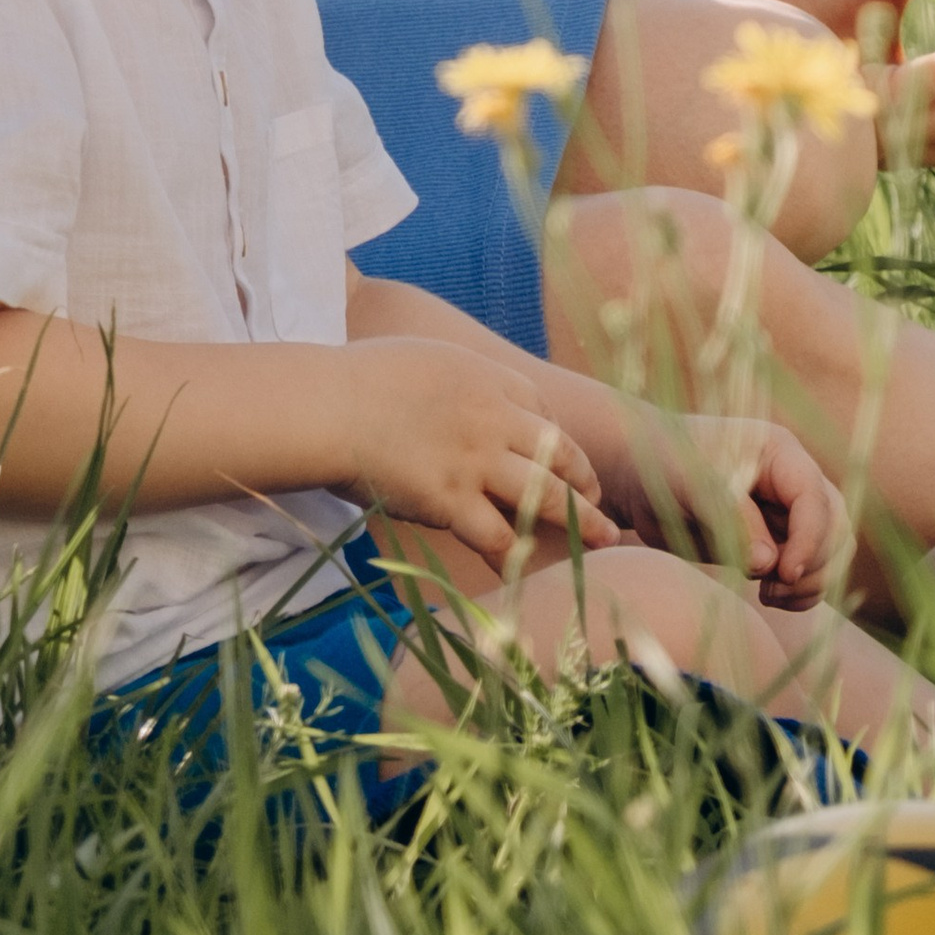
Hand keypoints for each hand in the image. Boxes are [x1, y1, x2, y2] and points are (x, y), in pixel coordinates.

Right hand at [338, 337, 616, 569]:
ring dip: (581, 521)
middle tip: (602, 504)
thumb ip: (456, 380)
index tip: (561, 460)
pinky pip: (498, 536)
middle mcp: (492, 417)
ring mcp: (476, 460)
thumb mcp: (425, 360)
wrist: (327, 406)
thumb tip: (461, 396)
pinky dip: (518, 558)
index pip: (542, 410)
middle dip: (586, 480)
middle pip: (559, 451)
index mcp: (485, 378)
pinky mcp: (452, 500)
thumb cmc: (360, 380)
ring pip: (545, 495)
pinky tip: (532, 574)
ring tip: (606, 540)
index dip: (557, 439)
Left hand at [603, 409, 849, 605]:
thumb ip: (729, 518)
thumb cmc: (662, 464)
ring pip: (831, 553)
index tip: (784, 573)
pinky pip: (809, 573)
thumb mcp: (689, 483)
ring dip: (811, 582)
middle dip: (815, 563)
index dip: (809, 539)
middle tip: (773, 586)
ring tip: (769, 594)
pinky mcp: (776, 544)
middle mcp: (792, 482)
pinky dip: (800, 593)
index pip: (815, 499)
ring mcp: (787, 514)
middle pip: (836, 528)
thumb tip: (768, 563)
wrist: (638, 475)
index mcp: (779, 453)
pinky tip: (769, 597)